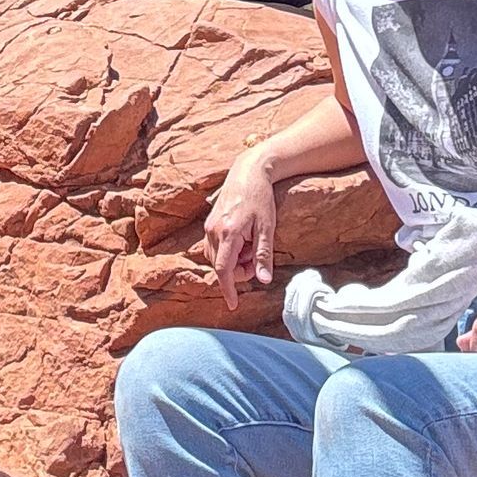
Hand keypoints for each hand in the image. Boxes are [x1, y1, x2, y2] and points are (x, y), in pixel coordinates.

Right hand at [203, 149, 280, 306]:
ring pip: (216, 257)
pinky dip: (228, 251)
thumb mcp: (267, 227)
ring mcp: (209, 226)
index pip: (224, 269)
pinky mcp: (210, 222)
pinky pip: (215, 247)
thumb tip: (264, 280)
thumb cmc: (260, 197)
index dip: (228, 289)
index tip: (233, 305)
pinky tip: (243, 240)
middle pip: (221, 266)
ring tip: (250, 246)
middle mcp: (214, 230)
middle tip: (256, 258)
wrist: (248, 171)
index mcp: (228, 232)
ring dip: (233, 261)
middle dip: (238, 271)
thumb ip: (263, 255)